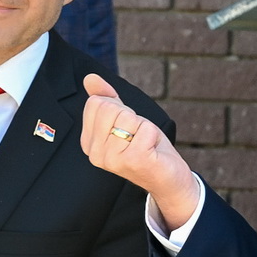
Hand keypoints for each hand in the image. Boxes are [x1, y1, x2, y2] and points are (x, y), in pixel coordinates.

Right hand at [80, 74, 200, 228]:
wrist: (167, 179)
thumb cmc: (146, 148)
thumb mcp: (124, 119)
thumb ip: (106, 98)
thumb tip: (89, 78)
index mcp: (88, 142)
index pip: (96, 102)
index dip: (118, 109)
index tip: (126, 128)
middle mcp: (95, 153)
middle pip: (109, 107)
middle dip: (130, 116)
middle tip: (137, 136)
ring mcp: (112, 159)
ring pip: (127, 117)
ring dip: (143, 126)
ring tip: (144, 144)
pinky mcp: (133, 160)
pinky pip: (145, 128)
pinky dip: (153, 134)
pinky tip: (151, 150)